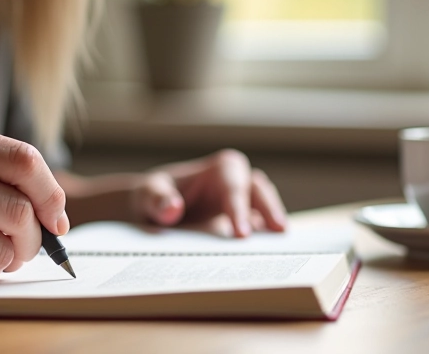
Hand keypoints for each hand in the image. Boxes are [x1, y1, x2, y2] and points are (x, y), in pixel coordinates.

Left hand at [130, 149, 287, 236]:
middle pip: (259, 192)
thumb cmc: (152, 197)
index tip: (241, 233)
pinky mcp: (246, 222)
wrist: (152, 211)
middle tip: (278, 234)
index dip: (239, 207)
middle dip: (270, 210)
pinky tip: (268, 258)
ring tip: (281, 248)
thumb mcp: (147, 196)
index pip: (234, 185)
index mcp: (218, 170)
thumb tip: (172, 209)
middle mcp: (237, 182)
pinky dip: (265, 240)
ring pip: (266, 207)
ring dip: (273, 223)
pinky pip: (260, 229)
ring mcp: (244, 203)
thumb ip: (157, 200)